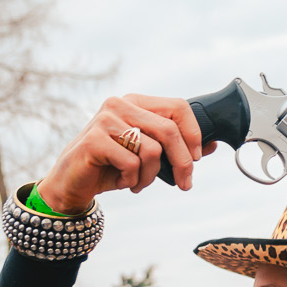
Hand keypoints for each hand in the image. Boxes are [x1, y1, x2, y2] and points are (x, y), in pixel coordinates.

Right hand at [36, 93, 212, 212]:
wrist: (72, 184)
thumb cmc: (111, 167)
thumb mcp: (148, 156)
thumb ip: (176, 147)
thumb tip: (213, 145)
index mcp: (135, 102)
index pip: (178, 107)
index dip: (194, 134)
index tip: (196, 159)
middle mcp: (119, 104)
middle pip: (169, 130)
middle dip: (182, 163)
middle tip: (184, 184)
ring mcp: (105, 120)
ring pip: (153, 150)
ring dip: (151, 176)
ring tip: (137, 181)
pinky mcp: (95, 139)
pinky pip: (132, 163)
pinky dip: (133, 179)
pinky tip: (122, 181)